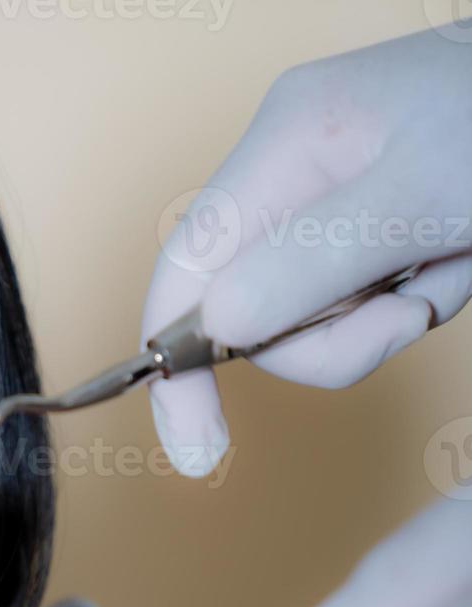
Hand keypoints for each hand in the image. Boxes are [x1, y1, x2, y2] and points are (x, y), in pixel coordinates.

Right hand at [143, 28, 471, 475]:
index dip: (174, 364)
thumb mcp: (423, 193)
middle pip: (257, 307)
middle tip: (409, 319)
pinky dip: (424, 294)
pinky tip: (460, 253)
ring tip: (456, 258)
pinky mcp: (381, 219)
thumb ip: (313, 260)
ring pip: (320, 312)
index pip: (187, 271)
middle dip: (334, 336)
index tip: (199, 449)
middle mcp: (296, 170)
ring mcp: (338, 195)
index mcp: (284, 145)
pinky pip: (372, 297)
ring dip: (393, 314)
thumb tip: (219, 326)